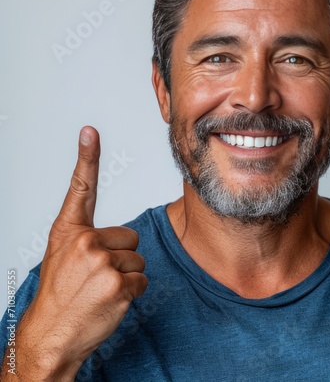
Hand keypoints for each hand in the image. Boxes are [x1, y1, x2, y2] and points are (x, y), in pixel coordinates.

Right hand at [2, 127, 147, 379]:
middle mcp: (84, 241)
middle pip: (131, 236)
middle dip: (121, 255)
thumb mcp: (63, 257)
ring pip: (138, 259)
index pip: (80, 188)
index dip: (86, 158)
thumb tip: (119, 234)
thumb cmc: (59, 294)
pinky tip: (108, 302)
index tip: (90, 131)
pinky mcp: (117, 283)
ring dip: (126, 276)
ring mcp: (101, 262)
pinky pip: (142, 279)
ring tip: (100, 290)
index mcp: (69, 231)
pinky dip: (132, 292)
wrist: (49, 336)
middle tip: (96, 276)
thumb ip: (88, 238)